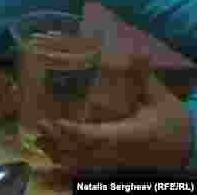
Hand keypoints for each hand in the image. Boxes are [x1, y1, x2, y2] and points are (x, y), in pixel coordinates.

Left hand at [37, 55, 191, 171]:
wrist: (185, 147)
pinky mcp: (111, 164)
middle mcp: (120, 152)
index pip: (102, 137)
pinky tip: (48, 148)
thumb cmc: (171, 120)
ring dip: (59, 151)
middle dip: (61, 141)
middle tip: (41, 124)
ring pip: (82, 163)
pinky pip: (84, 167)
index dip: (78, 132)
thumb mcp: (160, 97)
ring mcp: (115, 161)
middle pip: (85, 152)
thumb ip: (143, 76)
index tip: (58, 122)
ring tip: (38, 136)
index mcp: (133, 134)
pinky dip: (65, 159)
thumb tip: (135, 52)